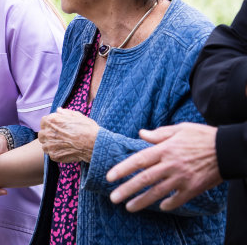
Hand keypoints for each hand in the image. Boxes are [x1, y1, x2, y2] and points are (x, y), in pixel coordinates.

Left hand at [38, 107, 98, 162]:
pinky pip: (51, 154)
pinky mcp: (54, 155)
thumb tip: (58, 110)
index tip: (56, 127)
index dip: (50, 124)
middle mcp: (48, 132)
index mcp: (52, 120)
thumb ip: (65, 113)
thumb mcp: (77, 116)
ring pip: (44, 145)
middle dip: (48, 135)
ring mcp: (50, 145)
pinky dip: (56, 153)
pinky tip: (65, 151)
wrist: (94, 144)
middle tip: (59, 137)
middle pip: (42, 134)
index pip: (43, 122)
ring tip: (61, 145)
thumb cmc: (87, 128)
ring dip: (50, 145)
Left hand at [106, 123, 221, 211]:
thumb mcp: (179, 129)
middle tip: (113, 198)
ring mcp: (182, 178)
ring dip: (142, 201)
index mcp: (165, 149)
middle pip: (144, 179)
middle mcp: (170, 164)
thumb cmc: (202, 136)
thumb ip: (159, 134)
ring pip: (157, 192)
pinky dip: (168, 204)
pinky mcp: (194, 187)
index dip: (122, 169)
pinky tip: (160, 207)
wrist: (228, 149)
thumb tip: (141, 133)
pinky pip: (178, 199)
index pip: (138, 161)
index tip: (109, 177)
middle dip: (127, 189)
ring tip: (129, 207)